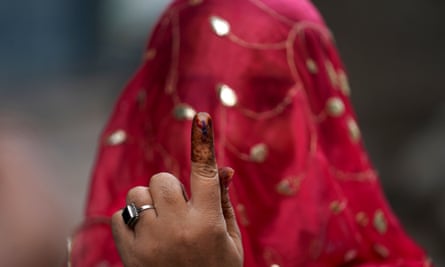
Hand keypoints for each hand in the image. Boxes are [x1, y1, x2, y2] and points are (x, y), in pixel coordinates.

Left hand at [111, 112, 242, 266]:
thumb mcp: (230, 240)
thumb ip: (222, 202)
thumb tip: (223, 169)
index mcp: (207, 223)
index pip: (205, 174)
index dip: (204, 143)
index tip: (201, 118)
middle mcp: (178, 228)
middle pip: (161, 179)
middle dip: (168, 188)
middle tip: (177, 208)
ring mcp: (150, 241)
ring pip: (137, 194)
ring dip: (148, 203)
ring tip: (159, 224)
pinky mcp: (128, 253)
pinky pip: (118, 215)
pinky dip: (129, 221)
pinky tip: (143, 237)